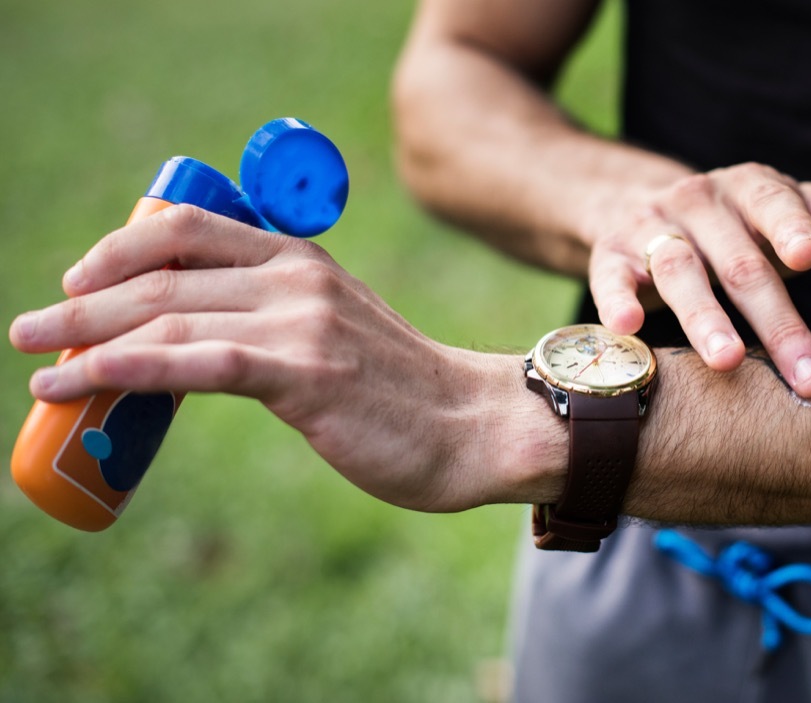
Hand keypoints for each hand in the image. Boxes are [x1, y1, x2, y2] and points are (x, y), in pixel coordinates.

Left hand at [8, 205, 542, 511]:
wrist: (473, 424)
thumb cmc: (403, 390)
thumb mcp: (337, 329)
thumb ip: (275, 319)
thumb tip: (199, 343)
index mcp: (302, 259)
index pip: (190, 230)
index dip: (120, 249)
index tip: (78, 280)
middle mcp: (296, 278)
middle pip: (164, 275)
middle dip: (84, 302)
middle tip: (29, 328)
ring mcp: (300, 322)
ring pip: (168, 316)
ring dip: (87, 339)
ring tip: (37, 364)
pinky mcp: (304, 372)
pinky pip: (196, 362)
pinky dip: (126, 367)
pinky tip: (82, 379)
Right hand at [586, 162, 810, 397]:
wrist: (636, 204)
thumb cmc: (741, 226)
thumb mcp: (795, 214)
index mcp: (751, 188)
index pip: (774, 203)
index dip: (790, 228)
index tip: (809, 256)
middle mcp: (699, 202)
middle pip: (739, 262)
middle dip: (774, 320)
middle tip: (807, 376)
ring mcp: (651, 227)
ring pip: (676, 271)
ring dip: (702, 317)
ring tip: (726, 363)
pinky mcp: (610, 255)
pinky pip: (609, 278)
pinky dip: (615, 300)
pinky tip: (628, 328)